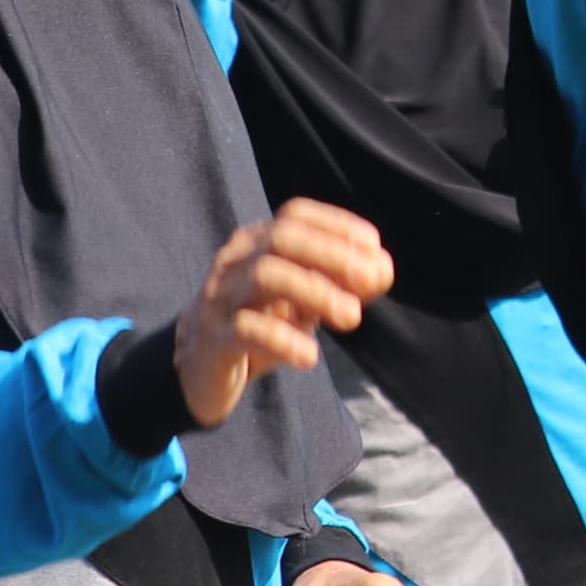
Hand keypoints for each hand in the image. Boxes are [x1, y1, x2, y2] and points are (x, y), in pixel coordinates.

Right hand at [173, 200, 389, 426]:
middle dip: (332, 254)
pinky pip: (245, 329)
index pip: (294, 215)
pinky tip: (310, 355)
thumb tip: (384, 269)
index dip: (337, 225)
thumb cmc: (262, 323)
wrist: (200, 370)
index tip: (374, 247)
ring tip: (352, 317)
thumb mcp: (305, 301)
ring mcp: (219, 298)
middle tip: (371, 281)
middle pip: (282, 238)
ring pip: (264, 276)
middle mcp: (234, 261)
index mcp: (255, 242)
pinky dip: (283, 339)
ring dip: (316, 292)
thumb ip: (343, 284)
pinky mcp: (211, 339)